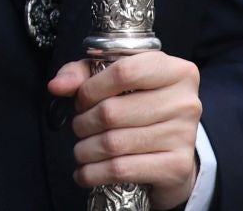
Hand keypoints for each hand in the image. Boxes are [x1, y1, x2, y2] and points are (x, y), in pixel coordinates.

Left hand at [49, 52, 201, 209]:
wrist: (173, 152)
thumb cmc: (139, 106)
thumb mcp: (111, 79)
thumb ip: (81, 74)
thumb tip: (57, 86)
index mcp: (174, 70)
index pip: (123, 72)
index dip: (90, 88)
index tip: (80, 99)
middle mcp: (185, 102)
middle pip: (112, 111)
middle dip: (83, 122)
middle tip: (79, 127)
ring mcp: (184, 136)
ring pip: (113, 142)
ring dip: (84, 149)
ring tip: (81, 149)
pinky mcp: (177, 167)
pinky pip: (122, 169)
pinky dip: (94, 172)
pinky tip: (85, 172)